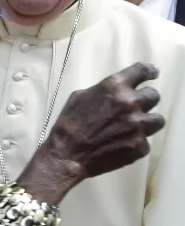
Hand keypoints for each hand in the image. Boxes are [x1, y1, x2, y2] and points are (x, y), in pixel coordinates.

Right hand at [43, 62, 163, 182]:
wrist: (68, 154)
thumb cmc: (69, 123)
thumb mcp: (80, 97)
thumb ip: (102, 91)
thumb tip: (114, 91)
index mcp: (114, 87)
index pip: (142, 71)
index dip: (149, 71)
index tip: (152, 74)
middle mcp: (130, 103)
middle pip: (154, 95)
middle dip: (145, 100)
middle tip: (136, 107)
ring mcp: (138, 126)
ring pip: (157, 119)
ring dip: (147, 121)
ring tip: (134, 127)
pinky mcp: (140, 146)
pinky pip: (145, 141)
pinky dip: (135, 142)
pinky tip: (121, 145)